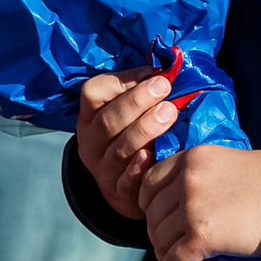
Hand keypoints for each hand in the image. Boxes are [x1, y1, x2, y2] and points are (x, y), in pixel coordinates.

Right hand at [74, 67, 175, 221]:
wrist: (130, 189)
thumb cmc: (137, 139)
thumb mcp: (130, 115)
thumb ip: (143, 93)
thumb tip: (168, 69)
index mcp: (91, 117)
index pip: (93, 93)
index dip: (121, 82)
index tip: (152, 74)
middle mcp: (91, 142)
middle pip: (107, 120)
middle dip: (136, 101)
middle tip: (164, 87)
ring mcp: (103, 169)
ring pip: (119, 149)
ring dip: (144, 129)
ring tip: (170, 113)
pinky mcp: (119, 192)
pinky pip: (127, 180)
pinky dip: (138, 168)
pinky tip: (153, 154)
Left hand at [141, 145, 260, 260]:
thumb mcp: (227, 165)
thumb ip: (198, 178)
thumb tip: (174, 206)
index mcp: (191, 159)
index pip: (149, 184)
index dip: (151, 207)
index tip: (163, 220)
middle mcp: (187, 180)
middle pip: (153, 215)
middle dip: (160, 235)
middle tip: (173, 247)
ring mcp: (193, 207)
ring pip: (159, 239)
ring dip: (166, 255)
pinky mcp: (203, 235)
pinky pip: (174, 260)